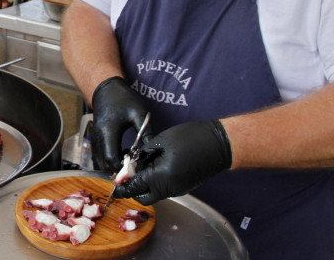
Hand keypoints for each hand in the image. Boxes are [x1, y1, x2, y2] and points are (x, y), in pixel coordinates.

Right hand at [90, 76, 148, 172]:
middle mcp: (98, 137)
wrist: (106, 89)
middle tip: (132, 164)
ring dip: (111, 165)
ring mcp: (95, 137)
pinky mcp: (95, 137)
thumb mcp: (139, 113)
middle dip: (117, 168)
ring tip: (126, 159)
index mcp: (109, 132)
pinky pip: (97, 155)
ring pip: (98, 161)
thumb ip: (146, 131)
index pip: (111, 158)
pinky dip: (106, 160)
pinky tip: (119, 154)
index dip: (122, 166)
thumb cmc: (123, 99)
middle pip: (103, 163)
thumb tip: (153, 147)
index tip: (135, 164)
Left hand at [117, 120, 231, 204]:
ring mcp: (179, 190)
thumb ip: (144, 155)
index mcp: (161, 177)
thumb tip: (133, 163)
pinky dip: (156, 183)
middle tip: (128, 174)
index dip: (123, 187)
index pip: (135, 187)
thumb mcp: (161, 142)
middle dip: (133, 189)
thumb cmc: (191, 138)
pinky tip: (155, 166)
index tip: (114, 186)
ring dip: (145, 185)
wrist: (219, 144)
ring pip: (155, 194)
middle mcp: (170, 188)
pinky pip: (165, 189)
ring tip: (142, 165)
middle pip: (144, 197)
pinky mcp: (184, 187)